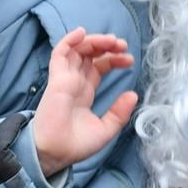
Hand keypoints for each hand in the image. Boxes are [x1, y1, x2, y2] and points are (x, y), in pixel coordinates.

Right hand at [32, 29, 137, 176]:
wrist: (54, 154)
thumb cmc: (74, 145)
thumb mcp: (106, 129)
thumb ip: (119, 113)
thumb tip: (133, 94)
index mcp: (85, 92)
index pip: (99, 67)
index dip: (114, 59)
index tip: (129, 60)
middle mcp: (75, 82)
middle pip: (90, 55)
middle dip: (107, 46)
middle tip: (122, 45)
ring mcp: (65, 79)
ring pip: (77, 50)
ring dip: (94, 41)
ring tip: (112, 41)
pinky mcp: (57, 80)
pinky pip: (59, 54)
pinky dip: (69, 40)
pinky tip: (81, 33)